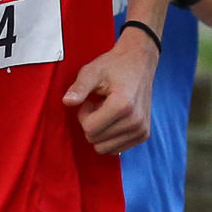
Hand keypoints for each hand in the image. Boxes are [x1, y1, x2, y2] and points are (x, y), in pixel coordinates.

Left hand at [64, 32, 157, 155]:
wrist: (140, 61)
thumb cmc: (115, 65)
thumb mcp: (92, 71)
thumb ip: (79, 87)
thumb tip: (67, 102)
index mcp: (123, 105)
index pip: (90, 129)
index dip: (84, 115)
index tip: (90, 100)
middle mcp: (135, 121)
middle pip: (96, 141)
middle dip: (92, 124)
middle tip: (99, 105)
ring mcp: (141, 130)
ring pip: (106, 149)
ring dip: (101, 132)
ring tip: (107, 111)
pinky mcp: (143, 134)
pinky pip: (117, 149)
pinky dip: (111, 136)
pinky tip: (115, 118)